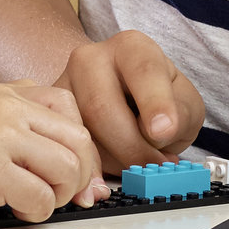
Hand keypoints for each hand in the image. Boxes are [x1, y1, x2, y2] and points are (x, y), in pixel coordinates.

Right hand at [0, 81, 101, 222]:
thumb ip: (6, 123)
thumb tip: (45, 160)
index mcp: (6, 93)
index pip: (70, 109)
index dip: (80, 146)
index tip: (77, 173)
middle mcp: (10, 108)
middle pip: (79, 140)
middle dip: (81, 174)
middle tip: (67, 197)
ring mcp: (2, 137)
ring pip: (68, 168)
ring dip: (60, 194)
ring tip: (35, 202)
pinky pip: (41, 197)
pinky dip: (37, 212)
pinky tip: (15, 211)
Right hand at [55, 30, 204, 173]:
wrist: (124, 102)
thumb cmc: (157, 103)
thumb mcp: (184, 106)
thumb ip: (179, 117)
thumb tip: (157, 137)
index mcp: (131, 47)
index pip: (143, 71)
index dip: (155, 103)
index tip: (164, 131)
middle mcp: (89, 58)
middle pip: (101, 107)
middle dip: (130, 147)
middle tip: (153, 167)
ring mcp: (61, 83)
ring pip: (77, 130)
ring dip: (109, 161)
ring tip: (132, 165)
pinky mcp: (44, 113)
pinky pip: (59, 145)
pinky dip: (83, 170)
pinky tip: (100, 181)